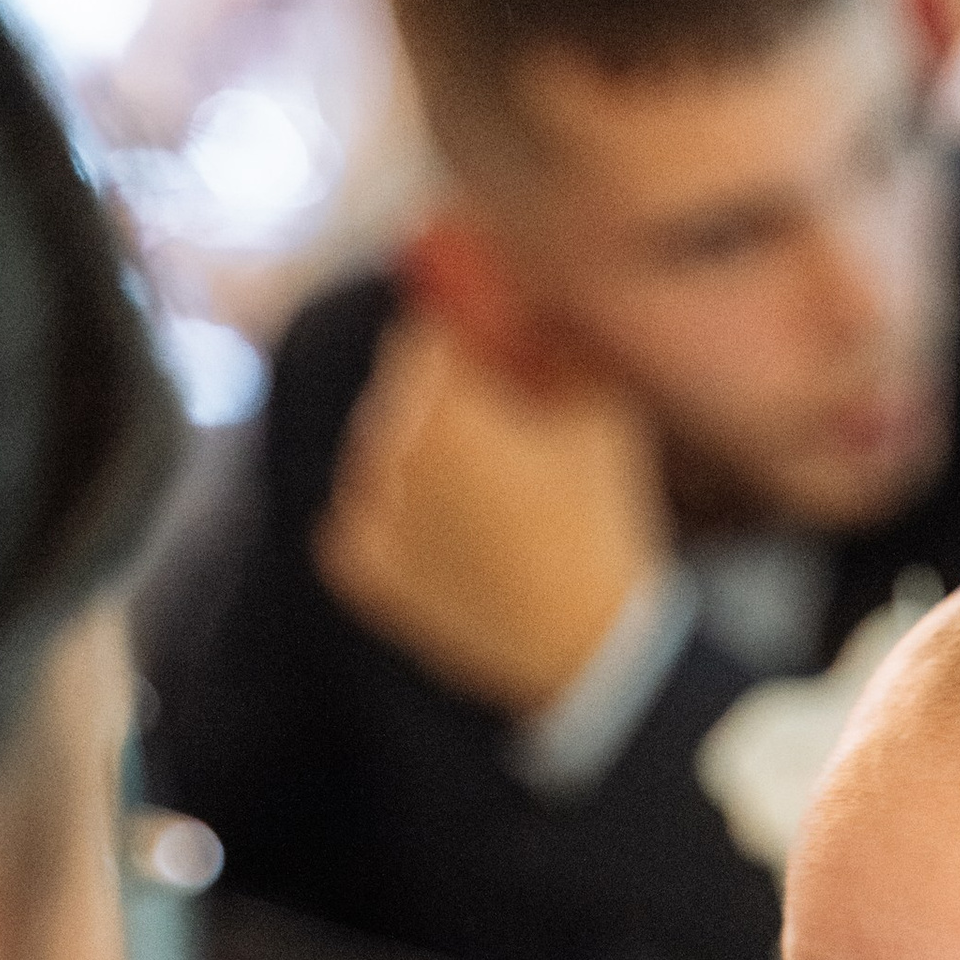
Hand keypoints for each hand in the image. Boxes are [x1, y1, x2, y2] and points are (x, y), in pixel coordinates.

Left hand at [312, 314, 668, 714]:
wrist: (585, 650)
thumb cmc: (599, 529)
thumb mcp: (602, 415)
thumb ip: (554, 346)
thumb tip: (525, 310)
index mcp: (443, 404)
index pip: (426, 343)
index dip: (464, 357)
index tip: (493, 381)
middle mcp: (389, 450)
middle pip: (400, 401)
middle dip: (443, 416)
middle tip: (503, 462)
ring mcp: (368, 512)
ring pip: (380, 462)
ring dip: (417, 472)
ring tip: (482, 516)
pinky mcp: (358, 568)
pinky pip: (359, 521)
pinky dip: (393, 529)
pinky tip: (448, 550)